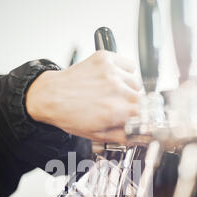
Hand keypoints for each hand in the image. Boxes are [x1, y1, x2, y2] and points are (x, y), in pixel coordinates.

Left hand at [26, 51, 141, 143]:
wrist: (51, 97)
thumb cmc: (70, 116)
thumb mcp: (97, 135)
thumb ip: (122, 137)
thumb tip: (139, 137)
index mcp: (115, 111)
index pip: (145, 113)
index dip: (141, 117)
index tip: (137, 118)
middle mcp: (115, 89)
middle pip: (142, 97)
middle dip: (134, 105)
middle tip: (120, 107)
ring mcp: (111, 72)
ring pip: (136, 82)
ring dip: (130, 88)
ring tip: (114, 93)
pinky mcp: (105, 58)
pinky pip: (129, 64)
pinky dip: (126, 72)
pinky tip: (114, 79)